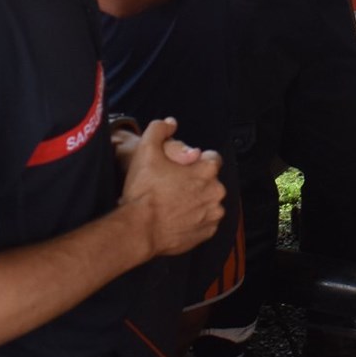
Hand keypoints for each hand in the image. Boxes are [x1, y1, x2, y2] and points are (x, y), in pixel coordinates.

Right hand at [121, 118, 225, 257]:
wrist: (139, 229)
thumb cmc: (144, 192)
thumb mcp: (146, 151)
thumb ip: (159, 129)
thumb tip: (170, 123)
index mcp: (207, 171)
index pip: (212, 158)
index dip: (197, 160)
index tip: (183, 167)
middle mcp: (216, 193)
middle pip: (210, 181)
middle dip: (196, 181)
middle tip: (174, 185)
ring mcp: (213, 215)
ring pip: (209, 201)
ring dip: (197, 200)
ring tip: (175, 202)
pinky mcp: (207, 233)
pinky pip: (205, 221)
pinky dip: (195, 218)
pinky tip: (177, 216)